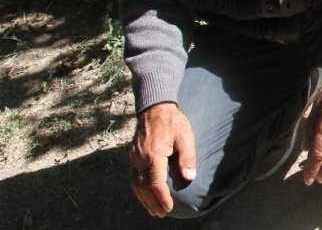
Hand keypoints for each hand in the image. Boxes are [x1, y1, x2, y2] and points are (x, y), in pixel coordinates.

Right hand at [129, 102, 195, 216]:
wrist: (154, 107)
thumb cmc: (173, 122)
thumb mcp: (185, 136)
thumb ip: (187, 157)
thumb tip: (190, 178)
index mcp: (154, 154)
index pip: (155, 183)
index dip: (162, 198)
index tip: (169, 208)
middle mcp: (140, 158)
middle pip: (143, 187)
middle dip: (152, 203)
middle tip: (162, 214)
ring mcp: (133, 158)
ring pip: (135, 184)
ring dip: (143, 199)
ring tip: (153, 210)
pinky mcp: (131, 156)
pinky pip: (132, 177)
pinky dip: (137, 190)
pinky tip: (144, 195)